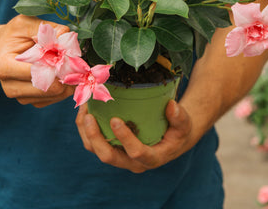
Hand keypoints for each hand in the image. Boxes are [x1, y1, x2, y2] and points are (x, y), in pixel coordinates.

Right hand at [0, 15, 73, 107]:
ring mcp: (20, 96)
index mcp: (5, 66)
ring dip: (67, 82)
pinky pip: (53, 99)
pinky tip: (66, 73)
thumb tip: (66, 35)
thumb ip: (45, 29)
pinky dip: (64, 87)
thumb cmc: (14, 34)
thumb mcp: (25, 23)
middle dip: (65, 74)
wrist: (3, 48)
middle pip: (47, 88)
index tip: (69, 54)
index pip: (36, 72)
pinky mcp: (30, 100)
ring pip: (53, 95)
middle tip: (76, 61)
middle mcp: (10, 86)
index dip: (57, 64)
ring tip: (72, 65)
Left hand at [75, 99, 194, 172]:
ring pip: (96, 150)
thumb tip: (171, 106)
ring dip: (86, 132)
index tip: (115, 120)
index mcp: (151, 158)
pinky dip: (86, 127)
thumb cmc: (178, 131)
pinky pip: (94, 142)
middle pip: (108, 156)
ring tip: (84, 109)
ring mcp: (120, 156)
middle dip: (95, 137)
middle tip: (90, 116)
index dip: (124, 138)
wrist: (172, 138)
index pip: (136, 153)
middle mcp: (132, 162)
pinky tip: (86, 109)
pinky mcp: (112, 148)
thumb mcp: (184, 124)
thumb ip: (179, 117)